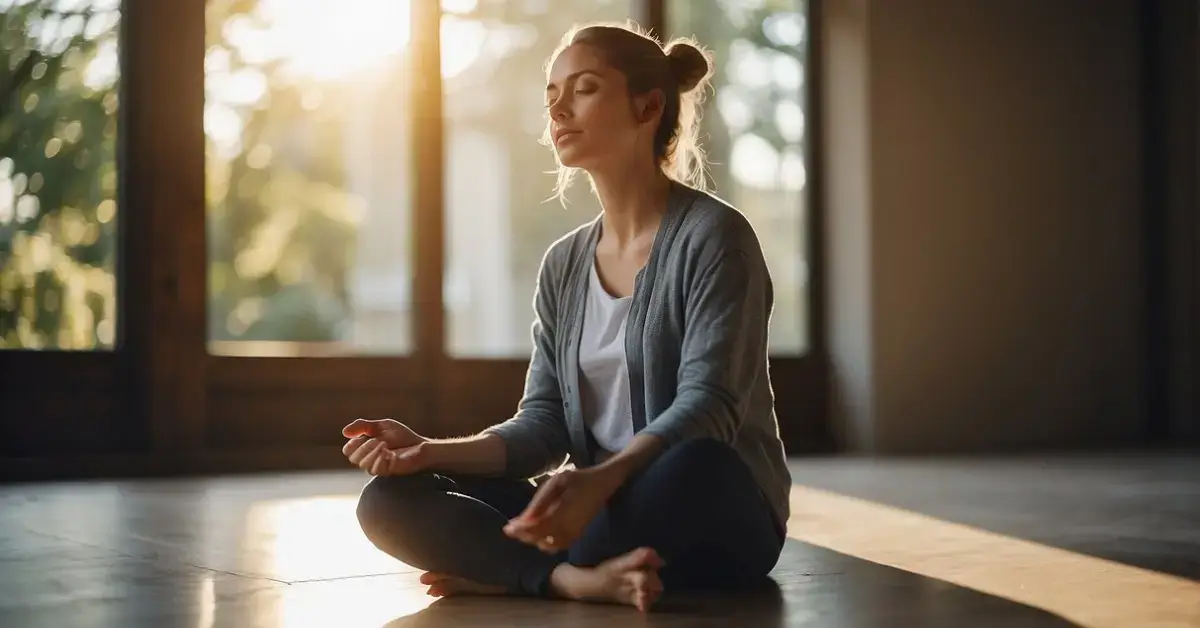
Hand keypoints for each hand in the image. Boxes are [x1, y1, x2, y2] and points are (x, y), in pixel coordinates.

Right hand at [341, 418, 429, 475]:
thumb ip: (364, 426)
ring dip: (372, 453)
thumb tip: (344, 432)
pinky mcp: (390, 472)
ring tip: (384, 445)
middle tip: (376, 440)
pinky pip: (378, 470)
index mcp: (366, 449)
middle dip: (363, 447)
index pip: (348, 451)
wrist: (422, 445)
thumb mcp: (382, 426)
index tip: (361, 437)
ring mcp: (380, 467)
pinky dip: (382, 459)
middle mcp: (370, 460)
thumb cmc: (403, 437)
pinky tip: (390, 453)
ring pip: (364, 466)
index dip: (351, 444)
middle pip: (354, 459)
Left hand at [503, 467, 620, 552]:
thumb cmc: (578, 479)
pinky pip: (558, 546)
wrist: (602, 484)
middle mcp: (569, 528)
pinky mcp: (577, 535)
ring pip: (548, 546)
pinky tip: (537, 532)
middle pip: (540, 540)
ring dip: (534, 540)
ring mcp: (574, 534)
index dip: (521, 531)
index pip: (537, 529)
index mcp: (562, 514)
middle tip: (511, 527)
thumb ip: (540, 501)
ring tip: (523, 529)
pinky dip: (545, 542)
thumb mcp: (557, 482)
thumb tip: (524, 520)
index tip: (507, 527)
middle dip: (524, 536)